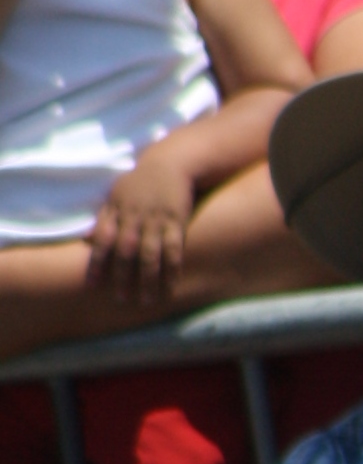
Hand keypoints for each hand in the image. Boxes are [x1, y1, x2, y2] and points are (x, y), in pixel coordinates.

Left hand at [87, 148, 198, 295]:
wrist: (168, 162)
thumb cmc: (138, 182)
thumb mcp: (115, 195)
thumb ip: (102, 218)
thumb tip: (84, 239)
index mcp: (116, 211)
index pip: (102, 240)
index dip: (97, 263)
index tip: (92, 285)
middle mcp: (134, 217)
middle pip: (125, 251)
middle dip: (122, 276)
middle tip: (120, 300)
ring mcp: (156, 219)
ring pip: (150, 253)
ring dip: (148, 278)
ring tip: (148, 300)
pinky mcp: (176, 220)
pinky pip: (174, 248)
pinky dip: (173, 268)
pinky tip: (172, 285)